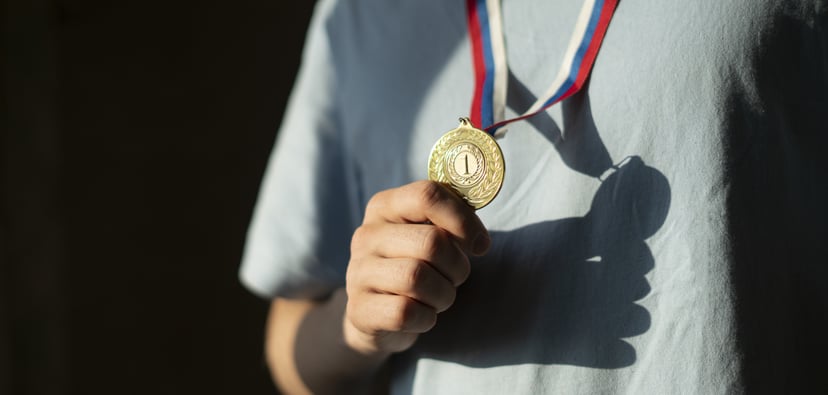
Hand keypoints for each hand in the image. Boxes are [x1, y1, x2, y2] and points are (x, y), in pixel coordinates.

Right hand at [343, 181, 489, 354]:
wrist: (374, 314)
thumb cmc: (412, 265)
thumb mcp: (426, 235)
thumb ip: (449, 222)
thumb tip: (479, 239)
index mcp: (384, 207)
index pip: (427, 195)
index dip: (463, 219)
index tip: (480, 244)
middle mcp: (367, 235)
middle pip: (431, 242)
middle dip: (457, 265)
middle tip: (456, 277)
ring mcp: (358, 272)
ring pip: (417, 278)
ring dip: (443, 294)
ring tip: (439, 297)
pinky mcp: (359, 309)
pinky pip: (405, 312)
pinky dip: (426, 318)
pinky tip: (423, 316)